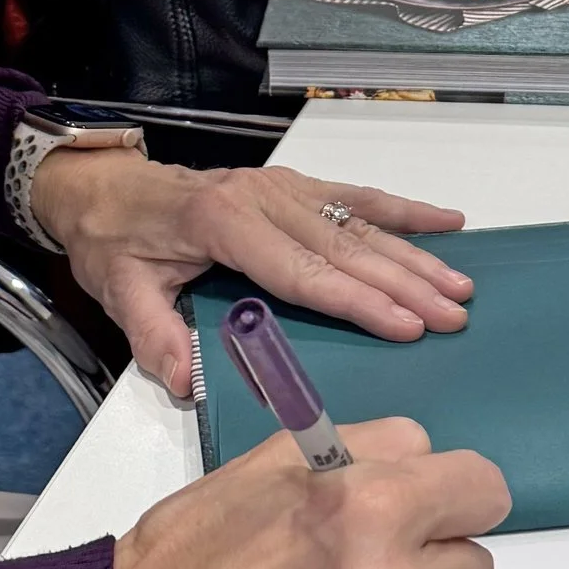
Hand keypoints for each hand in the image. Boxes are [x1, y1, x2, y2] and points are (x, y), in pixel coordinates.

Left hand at [27, 151, 471, 401]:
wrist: (106, 188)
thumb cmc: (117, 241)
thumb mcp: (121, 291)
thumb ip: (154, 335)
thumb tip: (187, 381)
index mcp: (222, 222)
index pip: (301, 270)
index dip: (357, 300)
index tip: (406, 325)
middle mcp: (263, 197)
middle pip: (344, 247)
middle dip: (405, 283)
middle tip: (454, 315)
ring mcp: (283, 187)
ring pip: (360, 222)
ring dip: (415, 254)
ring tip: (462, 285)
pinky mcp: (293, 186)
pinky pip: (357, 196)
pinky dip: (404, 210)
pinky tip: (448, 222)